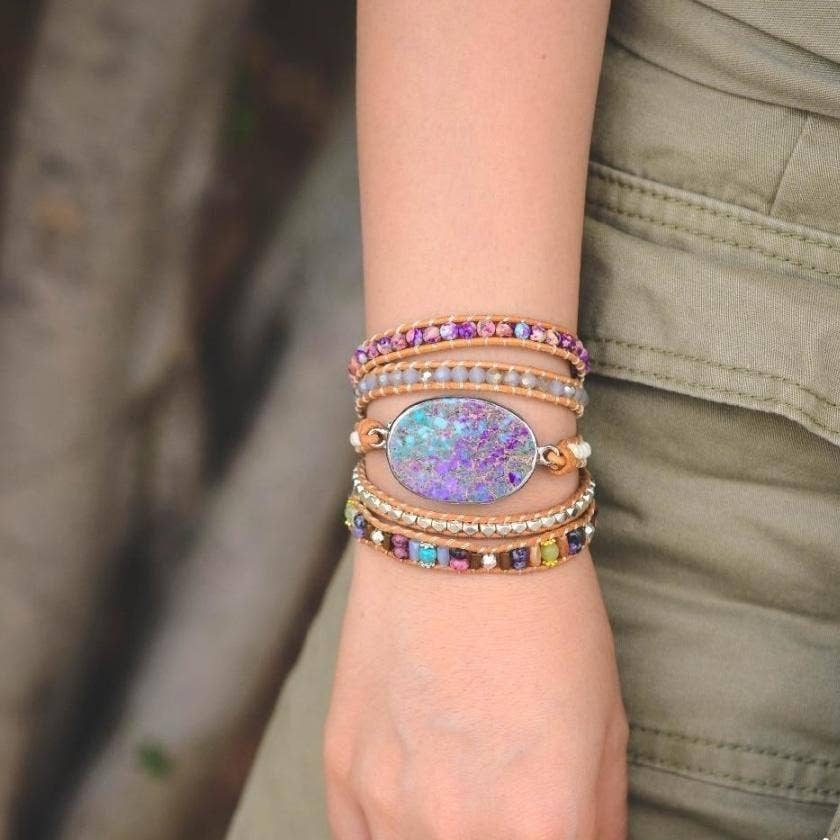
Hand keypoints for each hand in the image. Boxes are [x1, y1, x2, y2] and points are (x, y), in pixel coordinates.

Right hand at [323, 541, 627, 839]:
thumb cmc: (548, 614)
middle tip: (512, 804)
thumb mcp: (605, 725)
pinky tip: (417, 797)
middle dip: (506, 838)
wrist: (460, 529)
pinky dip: (391, 833)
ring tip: (466, 796)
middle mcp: (456, 831)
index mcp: (540, 824)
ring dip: (447, 839)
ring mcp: (388, 801)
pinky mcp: (340, 768)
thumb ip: (598, 820)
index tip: (551, 822)